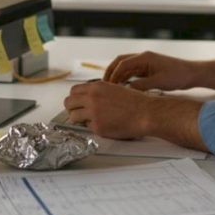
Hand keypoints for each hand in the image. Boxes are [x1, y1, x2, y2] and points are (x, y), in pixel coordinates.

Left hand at [64, 81, 206, 149]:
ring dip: (78, 119)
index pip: (74, 91)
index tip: (77, 103)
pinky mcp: (98, 126)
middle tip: (77, 113)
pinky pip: (87, 127)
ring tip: (89, 120)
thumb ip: (99, 92)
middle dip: (71, 108)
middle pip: (68, 102)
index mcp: (96, 87)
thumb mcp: (114, 89)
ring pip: (73, 116)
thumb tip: (87, 97)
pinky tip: (104, 125)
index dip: (75, 98)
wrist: (146, 112)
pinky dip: (93, 127)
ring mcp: (93, 113)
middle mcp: (92, 98)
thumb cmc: (134, 102)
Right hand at [104, 51, 197, 90]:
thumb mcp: (158, 82)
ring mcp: (146, 62)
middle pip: (120, 62)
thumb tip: (126, 90)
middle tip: (104, 85)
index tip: (108, 85)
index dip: (113, 74)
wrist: (191, 74)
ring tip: (111, 88)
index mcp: (145, 57)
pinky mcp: (148, 69)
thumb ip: (141, 86)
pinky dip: (125, 78)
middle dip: (111, 72)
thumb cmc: (178, 76)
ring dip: (118, 76)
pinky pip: (132, 72)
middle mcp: (143, 58)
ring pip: (126, 67)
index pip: (123, 63)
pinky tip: (122, 88)